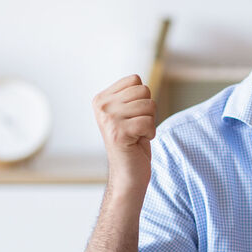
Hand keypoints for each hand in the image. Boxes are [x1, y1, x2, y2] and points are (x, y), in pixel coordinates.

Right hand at [92, 75, 156, 192]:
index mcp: (101, 99)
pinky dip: (150, 133)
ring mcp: (108, 119)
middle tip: (136, 127)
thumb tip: (138, 78)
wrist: (127, 174)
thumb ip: (130, 95)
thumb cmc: (132, 142)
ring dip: (149, 122)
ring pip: (149, 105)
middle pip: (144, 90)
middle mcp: (102, 107)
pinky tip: (138, 141)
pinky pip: (149, 122)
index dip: (142, 98)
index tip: (132, 116)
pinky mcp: (118, 133)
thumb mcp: (128, 112)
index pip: (135, 80)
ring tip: (136, 134)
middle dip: (148, 110)